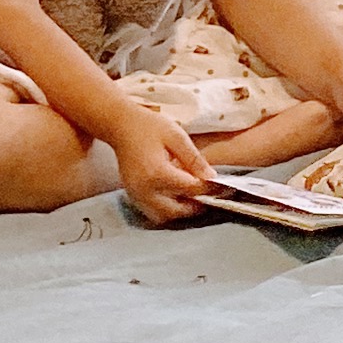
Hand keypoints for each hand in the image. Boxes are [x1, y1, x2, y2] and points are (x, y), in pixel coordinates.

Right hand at [111, 104, 218, 224]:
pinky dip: (167, 209)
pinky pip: (152, 212)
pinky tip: (176, 196)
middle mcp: (144, 189)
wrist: (120, 126)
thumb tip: (211, 177)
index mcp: (157, 173)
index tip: (222, 186)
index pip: (190, 189)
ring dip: (180, 211)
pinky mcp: (132, 195)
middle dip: (195, 206)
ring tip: (193, 197)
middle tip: (209, 195)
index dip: (208, 189)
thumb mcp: (176, 136)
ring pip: (162, 217)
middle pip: (175, 211)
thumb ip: (194, 159)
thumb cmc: (149, 127)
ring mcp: (136, 195)